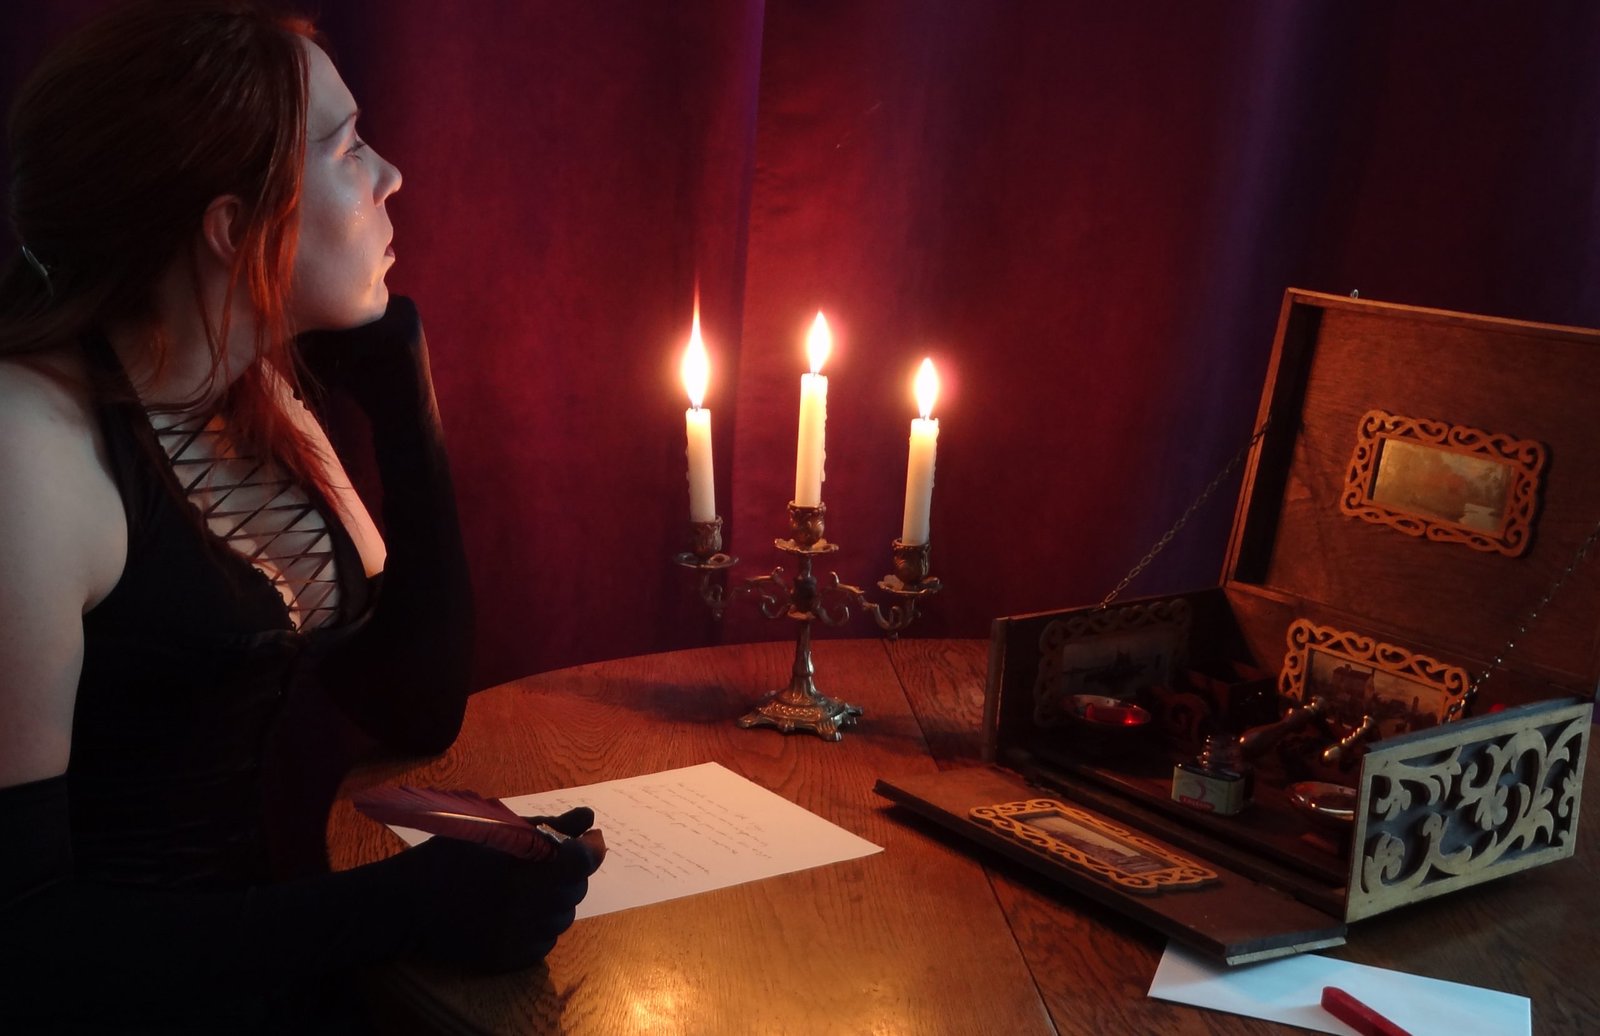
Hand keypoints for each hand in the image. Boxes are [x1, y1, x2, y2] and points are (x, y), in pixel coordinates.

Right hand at [398, 806, 605, 971]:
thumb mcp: (497, 830)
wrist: (407, 904)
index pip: (583, 862)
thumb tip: (589, 817)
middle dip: (566, 874)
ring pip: (561, 919)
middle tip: (540, 864)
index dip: (588, 849)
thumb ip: (548, 826)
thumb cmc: (450, 856)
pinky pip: (543, 943)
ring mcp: (520, 938)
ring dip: (553, 901)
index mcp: (526, 870)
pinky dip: (538, 927)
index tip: (583, 841)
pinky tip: (514, 912)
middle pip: (575, 891)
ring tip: (523, 889)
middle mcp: (529, 908)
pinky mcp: (509, 960)